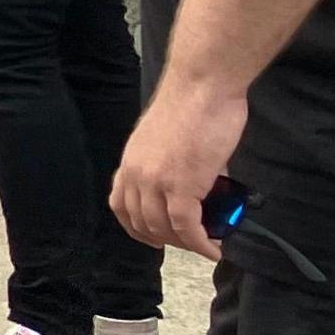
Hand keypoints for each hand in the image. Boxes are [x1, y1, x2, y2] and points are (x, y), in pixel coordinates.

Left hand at [112, 75, 244, 258]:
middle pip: (142, 223)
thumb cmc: (193, 102)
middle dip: (166, 239)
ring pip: (164, 229)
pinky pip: (188, 228)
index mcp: (130, 161)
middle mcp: (136, 174)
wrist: (202, 84)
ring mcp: (156, 182)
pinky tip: (213, 249)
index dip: (136, 228)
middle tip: (189, 242)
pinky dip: (201, 244)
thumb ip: (170, 162)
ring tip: (205, 245)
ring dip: (186, 244)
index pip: (121, 206)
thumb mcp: (166, 138)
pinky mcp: (182, 186)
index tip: (155, 237)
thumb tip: (195, 182)